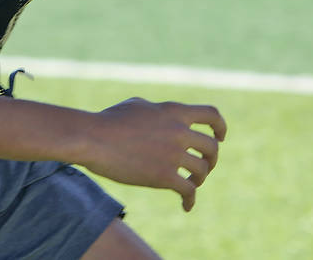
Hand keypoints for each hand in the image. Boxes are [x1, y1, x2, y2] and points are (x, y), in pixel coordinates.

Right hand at [81, 97, 226, 211]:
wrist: (92, 138)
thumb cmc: (108, 121)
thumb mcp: (136, 106)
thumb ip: (158, 111)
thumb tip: (165, 119)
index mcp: (172, 111)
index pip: (211, 114)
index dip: (220, 126)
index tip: (220, 136)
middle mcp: (178, 131)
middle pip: (211, 147)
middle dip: (211, 158)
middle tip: (203, 165)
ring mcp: (173, 154)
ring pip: (202, 169)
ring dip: (200, 178)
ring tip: (190, 183)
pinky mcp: (164, 176)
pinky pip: (188, 190)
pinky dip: (190, 200)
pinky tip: (186, 206)